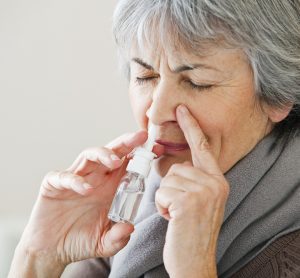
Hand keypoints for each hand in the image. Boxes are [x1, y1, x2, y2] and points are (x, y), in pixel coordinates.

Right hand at [10, 130, 163, 275]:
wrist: (52, 249)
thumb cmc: (81, 239)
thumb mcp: (104, 243)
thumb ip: (118, 238)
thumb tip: (129, 227)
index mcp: (110, 187)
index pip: (127, 164)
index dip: (141, 155)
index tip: (157, 150)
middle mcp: (95, 178)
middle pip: (111, 152)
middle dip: (126, 143)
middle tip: (140, 137)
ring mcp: (75, 179)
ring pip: (88, 156)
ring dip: (102, 154)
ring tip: (114, 162)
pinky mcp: (54, 185)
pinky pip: (64, 176)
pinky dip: (75, 179)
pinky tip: (86, 189)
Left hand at [155, 105, 229, 277]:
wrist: (194, 261)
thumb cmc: (192, 231)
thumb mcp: (201, 202)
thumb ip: (194, 180)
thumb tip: (177, 166)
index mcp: (217, 181)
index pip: (202, 147)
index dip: (191, 127)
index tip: (181, 108)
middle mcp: (215, 183)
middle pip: (177, 167)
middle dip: (171, 187)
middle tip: (180, 209)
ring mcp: (204, 192)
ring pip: (167, 179)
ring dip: (166, 198)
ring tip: (177, 215)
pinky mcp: (188, 201)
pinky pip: (162, 191)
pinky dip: (162, 206)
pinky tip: (173, 219)